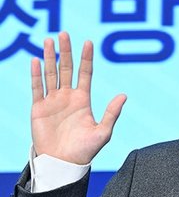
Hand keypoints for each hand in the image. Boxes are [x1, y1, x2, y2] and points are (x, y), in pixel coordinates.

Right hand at [31, 32, 126, 164]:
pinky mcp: (38, 108)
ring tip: (49, 40)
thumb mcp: (103, 132)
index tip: (88, 42)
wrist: (63, 163)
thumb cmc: (85, 151)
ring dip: (50, 57)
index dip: (86, 58)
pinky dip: (36, 74)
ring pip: (50, 74)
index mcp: (83, 100)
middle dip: (65, 51)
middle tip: (64, 33)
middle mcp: (67, 97)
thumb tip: (124, 95)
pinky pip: (37, 87)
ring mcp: (52, 101)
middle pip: (66, 69)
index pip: (85, 74)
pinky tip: (36, 60)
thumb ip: (112, 113)